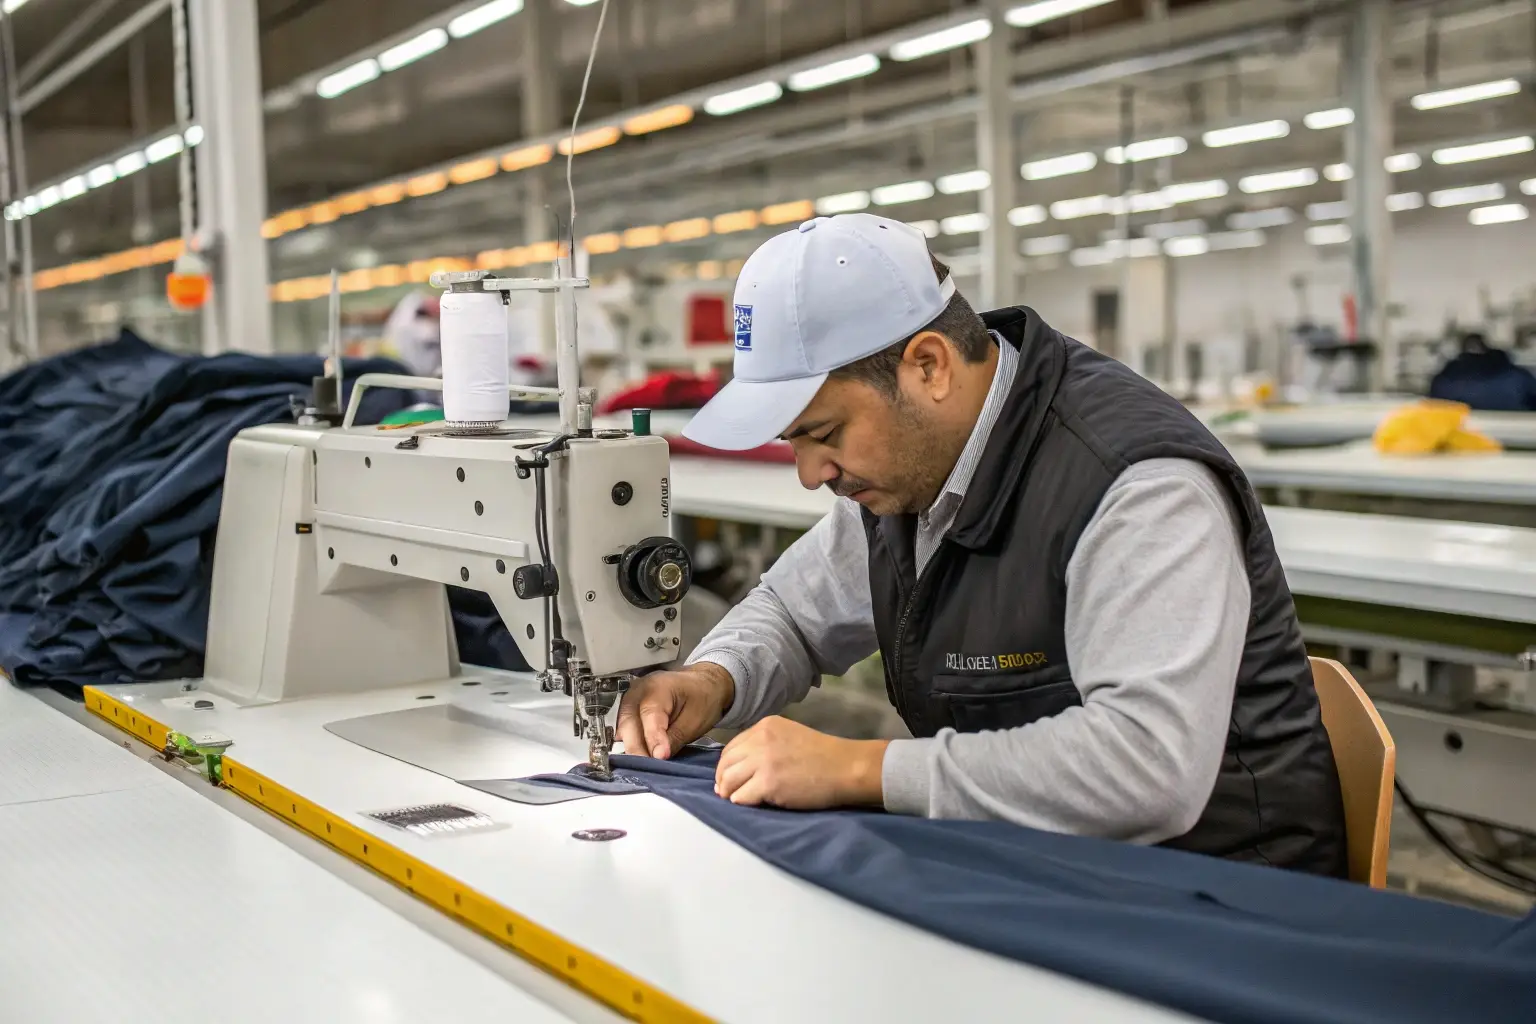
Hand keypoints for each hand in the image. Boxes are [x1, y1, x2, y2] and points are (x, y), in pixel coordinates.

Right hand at [616, 662, 734, 759]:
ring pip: (622, 728)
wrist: (702, 686)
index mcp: (658, 687)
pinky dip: (631, 743)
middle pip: (629, 723)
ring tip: (646, 765)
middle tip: (648, 768)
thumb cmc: (702, 698)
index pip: (650, 715)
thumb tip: (657, 756)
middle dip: (637, 748)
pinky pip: (624, 729)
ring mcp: (631, 700)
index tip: (660, 756)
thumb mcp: (695, 720)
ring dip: (632, 748)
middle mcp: (639, 691)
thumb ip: (675, 738)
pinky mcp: (629, 710)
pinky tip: (641, 756)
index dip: (653, 738)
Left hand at [714, 716, 887, 809]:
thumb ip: (764, 745)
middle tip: (726, 792)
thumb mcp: (789, 736)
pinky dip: (741, 802)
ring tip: (736, 799)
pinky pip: (740, 797)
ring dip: (729, 792)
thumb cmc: (822, 756)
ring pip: (728, 780)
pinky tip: (751, 803)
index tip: (728, 778)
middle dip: (723, 780)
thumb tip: (739, 767)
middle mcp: (760, 740)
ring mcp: (763, 761)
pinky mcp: (768, 783)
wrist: (845, 767)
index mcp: (765, 726)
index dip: (727, 765)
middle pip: (726, 763)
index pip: (732, 746)